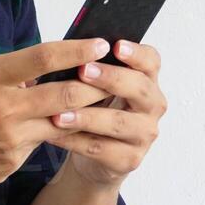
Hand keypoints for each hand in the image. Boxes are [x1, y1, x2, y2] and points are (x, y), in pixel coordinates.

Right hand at [0, 39, 113, 199]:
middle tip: (114, 78)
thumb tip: (44, 71)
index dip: (77, 49)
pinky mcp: (8, 164)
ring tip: (95, 105)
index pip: (44, 57)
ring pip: (59, 123)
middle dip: (96, 86)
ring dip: (79, 114)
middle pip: (65, 93)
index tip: (100, 43)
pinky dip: (40, 137)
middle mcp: (1, 108)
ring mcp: (7, 140)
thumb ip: (6, 75)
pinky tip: (34, 134)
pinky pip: (36, 147)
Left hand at [46, 39, 165, 187]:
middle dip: (110, 78)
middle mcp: (152, 106)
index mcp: (147, 80)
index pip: (151, 61)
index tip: (116, 46)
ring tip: (59, 113)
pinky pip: (100, 149)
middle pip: (139, 88)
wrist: (96, 156)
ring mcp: (144, 134)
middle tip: (83, 70)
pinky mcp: (130, 159)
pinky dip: (74, 141)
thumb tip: (69, 51)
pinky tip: (53, 134)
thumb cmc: (96, 109)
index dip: (136, 53)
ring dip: (87, 116)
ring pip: (118, 123)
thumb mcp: (97, 87)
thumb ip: (92, 70)